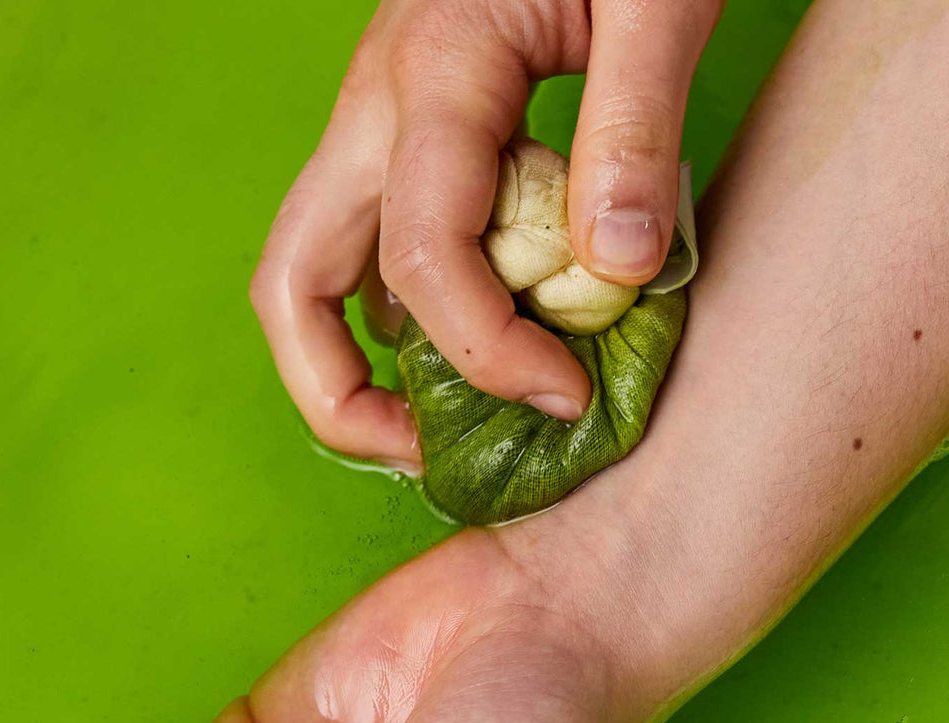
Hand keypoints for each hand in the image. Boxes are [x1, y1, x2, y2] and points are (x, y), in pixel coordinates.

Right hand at [250, 0, 722, 466]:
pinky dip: (407, 322)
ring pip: (314, 276)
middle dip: (343, 398)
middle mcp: (374, 110)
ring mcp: (375, 128)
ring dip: (360, 370)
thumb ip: (636, 131)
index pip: (424, 258)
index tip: (566, 397)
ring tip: (447, 423)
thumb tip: (615, 270)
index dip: (489, 355)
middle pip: (292, 284)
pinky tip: (477, 345)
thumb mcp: (657, 3)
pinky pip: (370, 256)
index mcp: (434, 73)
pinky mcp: (401, 144)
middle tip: (430, 452)